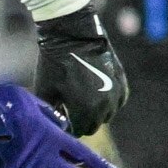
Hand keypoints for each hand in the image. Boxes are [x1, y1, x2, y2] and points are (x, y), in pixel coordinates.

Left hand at [31, 9, 127, 134]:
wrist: (74, 36)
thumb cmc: (55, 63)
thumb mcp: (45, 90)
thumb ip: (51, 111)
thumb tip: (55, 123)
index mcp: (85, 111)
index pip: (78, 131)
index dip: (68, 128)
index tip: (62, 121)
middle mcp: (105, 106)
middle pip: (94, 125)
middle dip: (82, 121)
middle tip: (71, 112)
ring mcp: (116, 94)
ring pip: (107, 114)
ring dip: (96, 112)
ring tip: (83, 101)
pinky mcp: (122, 83)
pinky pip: (117, 101)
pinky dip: (108, 101)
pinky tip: (96, 92)